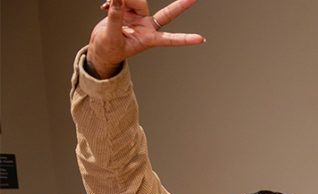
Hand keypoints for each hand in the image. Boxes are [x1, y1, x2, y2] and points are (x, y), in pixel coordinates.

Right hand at [87, 0, 203, 78]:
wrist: (100, 48)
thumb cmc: (109, 49)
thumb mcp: (111, 36)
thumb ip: (115, 18)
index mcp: (148, 39)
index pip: (170, 39)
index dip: (185, 39)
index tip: (200, 39)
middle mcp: (148, 27)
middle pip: (167, 14)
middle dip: (181, 5)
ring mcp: (140, 18)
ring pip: (139, 1)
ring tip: (108, 5)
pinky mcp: (129, 11)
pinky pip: (126, 0)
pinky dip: (115, 0)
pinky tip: (105, 6)